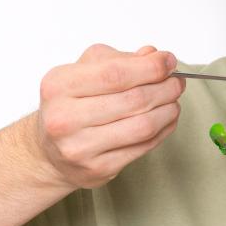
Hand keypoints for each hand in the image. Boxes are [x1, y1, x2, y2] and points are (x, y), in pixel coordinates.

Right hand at [35, 43, 184, 188]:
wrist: (49, 152)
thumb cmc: (70, 105)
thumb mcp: (84, 71)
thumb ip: (119, 60)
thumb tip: (154, 56)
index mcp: (59, 86)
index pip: (116, 73)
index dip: (150, 67)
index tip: (168, 61)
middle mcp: (65, 119)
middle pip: (134, 100)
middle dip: (165, 88)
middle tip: (177, 82)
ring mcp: (80, 148)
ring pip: (143, 126)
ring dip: (168, 110)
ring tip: (173, 100)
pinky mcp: (97, 169)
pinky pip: (143, 147)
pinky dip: (163, 130)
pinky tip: (165, 120)